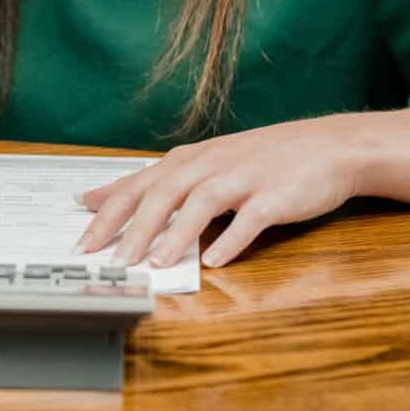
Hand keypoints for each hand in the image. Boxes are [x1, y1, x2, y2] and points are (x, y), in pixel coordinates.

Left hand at [74, 117, 360, 268]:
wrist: (328, 147)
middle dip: (132, 228)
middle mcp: (210, 165)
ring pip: (201, 204)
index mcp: (188, 161)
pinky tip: (215, 261)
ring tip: (155, 263)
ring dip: (176, 234)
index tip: (81, 240)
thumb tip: (100, 199)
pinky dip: (232, 240)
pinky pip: (250, 219)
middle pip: (161, 194)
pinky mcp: (275, 196)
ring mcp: (243, 179)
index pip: (137, 186)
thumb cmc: (259, 161)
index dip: (107, 213)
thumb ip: (153, 182)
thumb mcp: (202, 164)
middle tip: (110, 261)